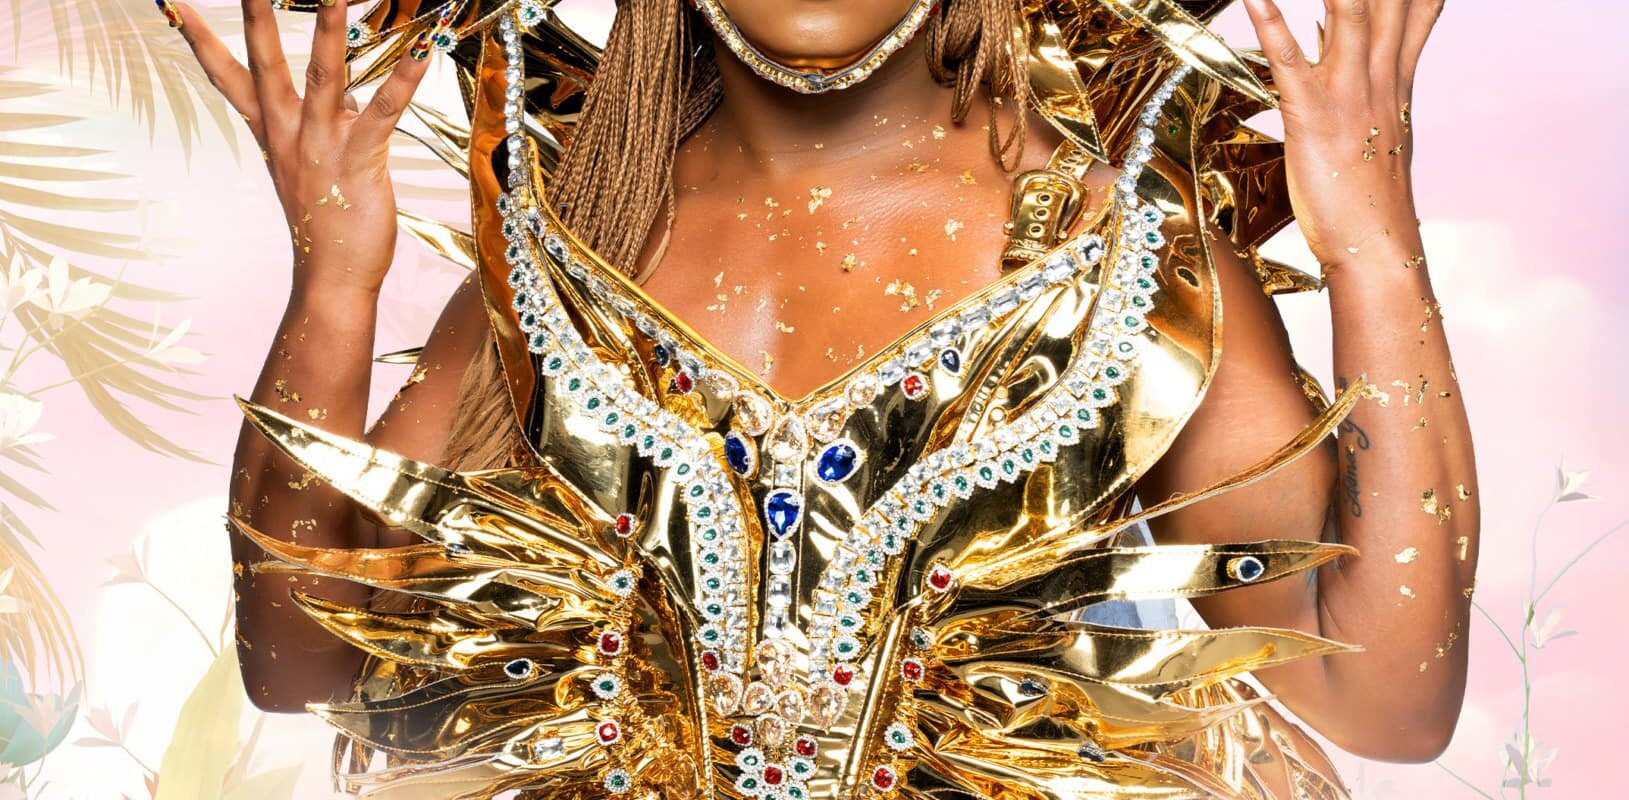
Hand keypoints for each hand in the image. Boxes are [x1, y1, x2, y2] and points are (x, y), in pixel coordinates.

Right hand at [172, 1, 437, 294]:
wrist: (333, 278)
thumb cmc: (328, 222)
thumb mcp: (315, 162)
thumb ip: (322, 122)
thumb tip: (338, 93)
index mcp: (272, 133)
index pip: (228, 77)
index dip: (202, 40)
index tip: (176, 4)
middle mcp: (289, 133)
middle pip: (264, 63)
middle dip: (256, 16)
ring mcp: (321, 146)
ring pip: (322, 75)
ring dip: (329, 29)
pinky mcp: (358, 160)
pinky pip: (383, 111)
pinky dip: (404, 80)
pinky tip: (424, 50)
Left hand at [1243, 0, 1444, 271]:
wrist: (1376, 248)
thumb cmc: (1366, 198)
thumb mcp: (1374, 129)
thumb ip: (1366, 79)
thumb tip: (1338, 37)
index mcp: (1395, 81)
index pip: (1415, 8)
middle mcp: (1379, 78)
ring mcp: (1348, 94)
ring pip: (1349, 15)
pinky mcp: (1313, 117)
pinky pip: (1289, 61)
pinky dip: (1271, 24)